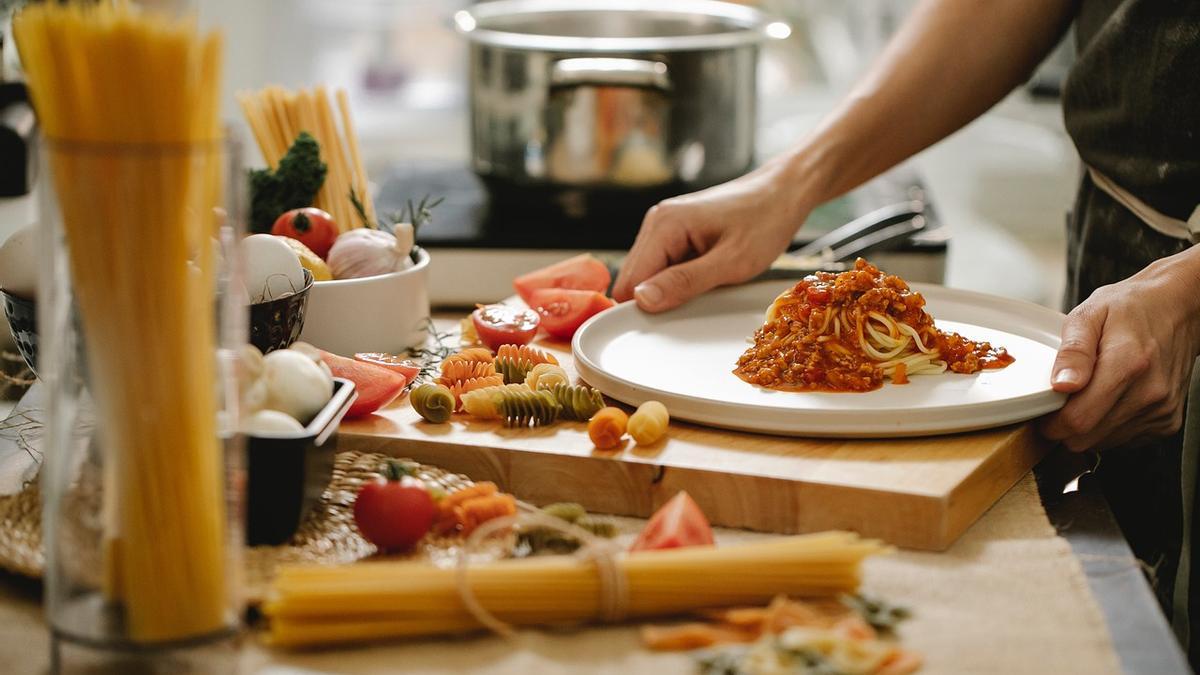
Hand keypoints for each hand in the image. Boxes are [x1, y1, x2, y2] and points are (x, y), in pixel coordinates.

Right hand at [613, 160, 809, 311]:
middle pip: (634, 279)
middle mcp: (657, 222)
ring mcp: (665, 226)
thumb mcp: (731, 262)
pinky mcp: (676, 233)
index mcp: (664, 225)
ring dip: (671, 289)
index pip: (630, 281)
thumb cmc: (765, 221)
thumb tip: (641, 300)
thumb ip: (685, 282)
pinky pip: (665, 266)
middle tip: (698, 303)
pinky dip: (680, 279)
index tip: (672, 323)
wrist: (785, 192)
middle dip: (658, 299)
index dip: (645, 308)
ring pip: (649, 275)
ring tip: (708, 285)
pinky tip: (707, 276)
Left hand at [1040, 248, 1199, 450]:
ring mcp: (1161, 410)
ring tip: (1089, 394)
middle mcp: (1148, 392)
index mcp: (1127, 364)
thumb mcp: (1089, 315)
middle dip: (1064, 428)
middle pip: (1086, 439)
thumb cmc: (1131, 308)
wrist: (1178, 309)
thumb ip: (1072, 351)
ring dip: (1087, 428)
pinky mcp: (1168, 421)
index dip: (1050, 423)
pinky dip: (1109, 427)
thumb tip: (1061, 385)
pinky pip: (1124, 440)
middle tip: (1060, 402)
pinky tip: (1110, 400)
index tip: (1042, 412)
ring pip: (1103, 443)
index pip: (1078, 420)